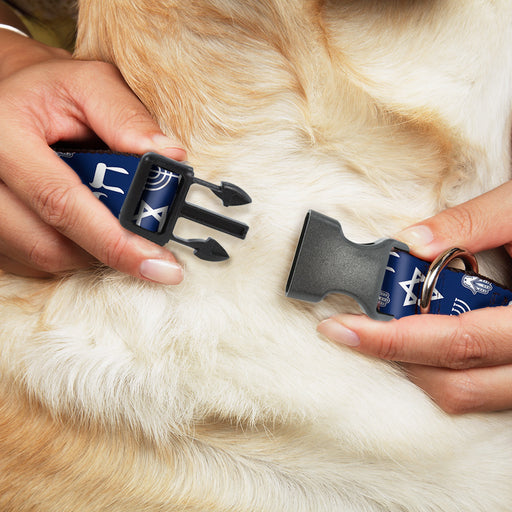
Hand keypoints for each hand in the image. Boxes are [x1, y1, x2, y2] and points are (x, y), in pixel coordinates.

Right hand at [0, 30, 185, 282]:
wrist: (9, 97)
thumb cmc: (51, 90)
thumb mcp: (90, 85)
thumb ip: (128, 118)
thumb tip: (171, 157)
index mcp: (3, 135)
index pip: (61, 202)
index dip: (114, 241)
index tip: (160, 266)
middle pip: (49, 245)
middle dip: (108, 250)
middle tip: (147, 245)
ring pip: (43, 258)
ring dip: (90, 251)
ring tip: (110, 220)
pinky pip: (32, 261)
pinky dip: (70, 251)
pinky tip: (83, 225)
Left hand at [318, 180, 511, 413]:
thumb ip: (472, 223)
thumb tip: (412, 242)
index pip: (456, 341)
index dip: (392, 339)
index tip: (342, 328)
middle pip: (456, 383)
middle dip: (396, 356)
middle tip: (356, 327)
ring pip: (468, 395)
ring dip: (418, 366)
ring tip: (389, 328)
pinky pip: (482, 391)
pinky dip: (445, 368)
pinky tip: (426, 336)